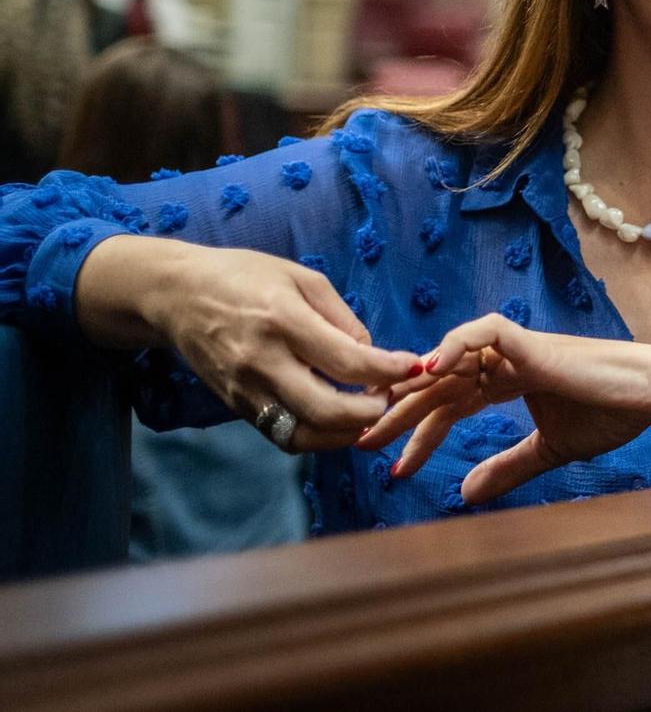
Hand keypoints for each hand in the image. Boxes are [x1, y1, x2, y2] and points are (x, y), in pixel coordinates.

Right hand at [81, 238, 420, 451]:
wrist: (176, 295)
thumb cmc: (244, 276)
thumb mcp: (301, 278)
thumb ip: (341, 317)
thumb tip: (370, 353)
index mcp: (284, 321)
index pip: (347, 361)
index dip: (389, 370)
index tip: (414, 365)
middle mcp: (262, 361)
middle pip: (326, 409)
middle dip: (371, 412)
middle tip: (392, 396)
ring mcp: (246, 389)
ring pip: (303, 434)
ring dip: (345, 432)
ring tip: (369, 412)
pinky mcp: (236, 406)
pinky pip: (283, 434)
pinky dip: (317, 435)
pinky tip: (338, 421)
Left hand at [359, 314, 650, 504]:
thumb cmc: (613, 413)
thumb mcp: (550, 450)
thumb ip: (508, 467)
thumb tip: (464, 494)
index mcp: (510, 380)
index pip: (450, 404)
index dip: (420, 433)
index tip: (397, 467)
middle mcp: (506, 361)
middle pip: (439, 383)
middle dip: (400, 413)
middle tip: (364, 444)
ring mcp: (518, 349)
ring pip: (449, 359)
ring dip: (413, 386)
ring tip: (382, 414)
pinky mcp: (532, 343)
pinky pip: (484, 332)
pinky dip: (454, 345)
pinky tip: (429, 371)